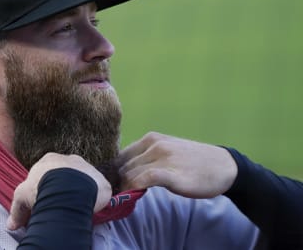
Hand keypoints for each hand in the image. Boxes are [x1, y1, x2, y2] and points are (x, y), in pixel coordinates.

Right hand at [6, 152, 111, 229]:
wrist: (68, 187)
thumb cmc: (41, 187)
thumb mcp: (22, 197)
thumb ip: (17, 210)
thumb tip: (10, 225)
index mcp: (50, 159)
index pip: (47, 172)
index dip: (44, 186)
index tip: (43, 200)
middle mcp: (69, 159)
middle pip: (66, 175)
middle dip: (63, 188)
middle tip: (59, 205)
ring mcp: (86, 167)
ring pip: (83, 181)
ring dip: (79, 193)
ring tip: (74, 209)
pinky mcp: (100, 179)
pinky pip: (97, 190)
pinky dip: (93, 199)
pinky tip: (88, 209)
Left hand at [117, 132, 236, 198]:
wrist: (224, 166)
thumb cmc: (193, 160)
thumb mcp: (167, 150)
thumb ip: (147, 156)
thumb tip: (124, 172)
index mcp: (151, 138)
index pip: (121, 156)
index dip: (114, 172)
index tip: (114, 185)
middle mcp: (155, 145)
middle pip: (123, 167)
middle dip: (118, 182)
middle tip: (118, 196)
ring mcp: (164, 158)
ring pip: (131, 174)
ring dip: (125, 188)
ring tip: (124, 198)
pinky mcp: (173, 174)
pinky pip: (146, 179)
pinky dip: (135, 188)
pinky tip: (134, 195)